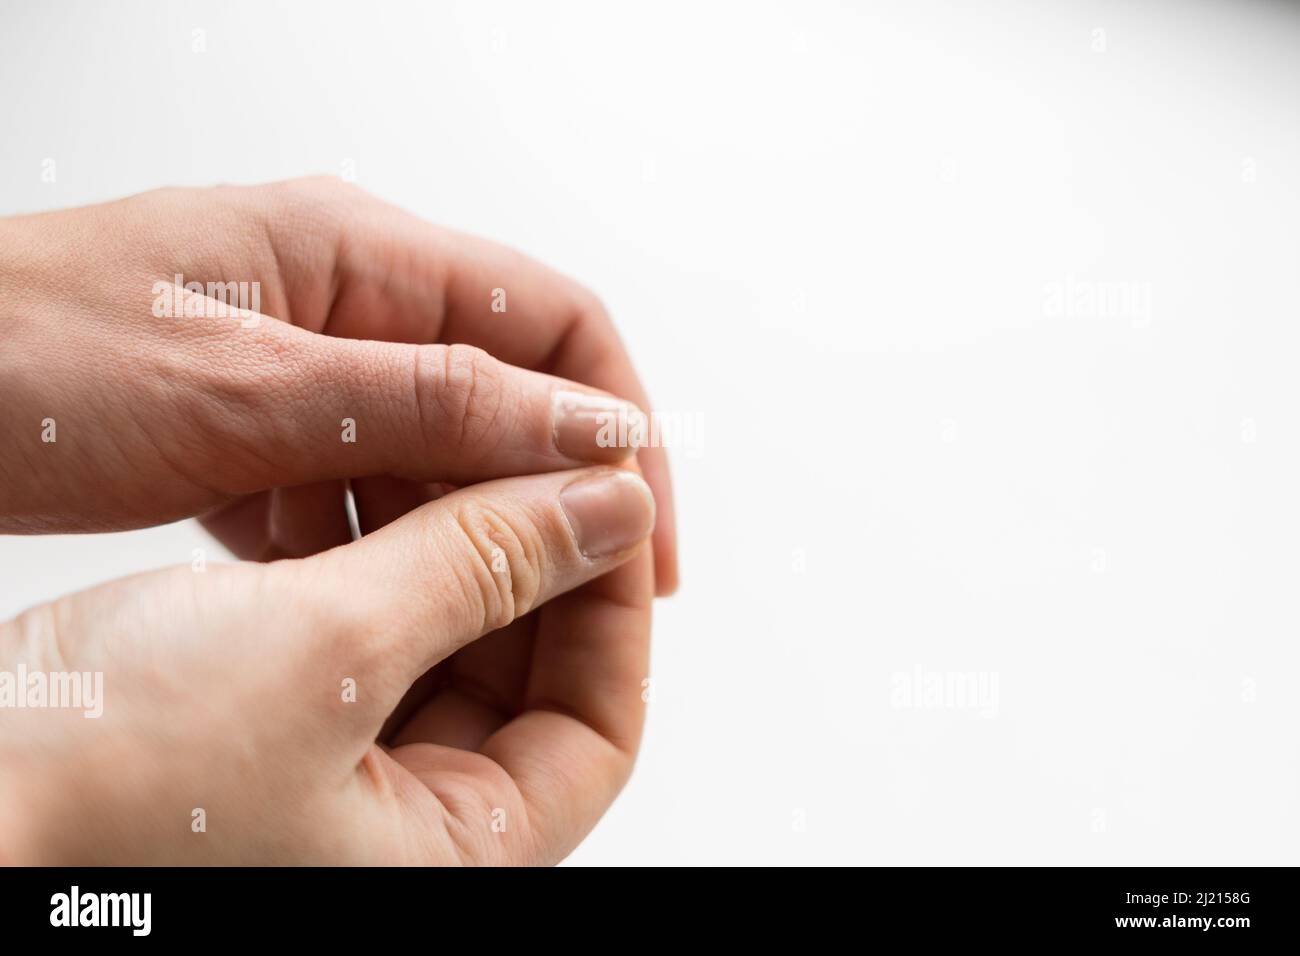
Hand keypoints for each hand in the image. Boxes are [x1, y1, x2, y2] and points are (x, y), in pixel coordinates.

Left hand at [0, 178, 676, 592]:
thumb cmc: (20, 355)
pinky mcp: (259, 424)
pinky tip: (327, 587)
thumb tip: (589, 429)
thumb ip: (432, 406)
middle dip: (542, 495)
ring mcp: (301, 364)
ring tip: (434, 606)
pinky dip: (356, 543)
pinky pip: (351, 485)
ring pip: (429, 451)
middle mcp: (344, 300)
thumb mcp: (249, 393)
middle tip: (561, 595)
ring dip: (444, 528)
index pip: (555, 324)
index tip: (639, 531)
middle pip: (503, 392)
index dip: (619, 426)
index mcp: (358, 252)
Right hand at [0, 467, 652, 864]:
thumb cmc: (101, 778)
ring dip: (456, 543)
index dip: (614, 604)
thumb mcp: (329, 648)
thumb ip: (484, 566)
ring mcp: (343, 777)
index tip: (605, 497)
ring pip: (450, 643)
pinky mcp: (281, 727)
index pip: (600, 728)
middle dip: (535, 558)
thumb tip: (607, 506)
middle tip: (533, 455)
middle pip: (530, 677)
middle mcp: (408, 828)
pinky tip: (366, 485)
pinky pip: (371, 632)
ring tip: (451, 448)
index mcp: (453, 858)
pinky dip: (380, 555)